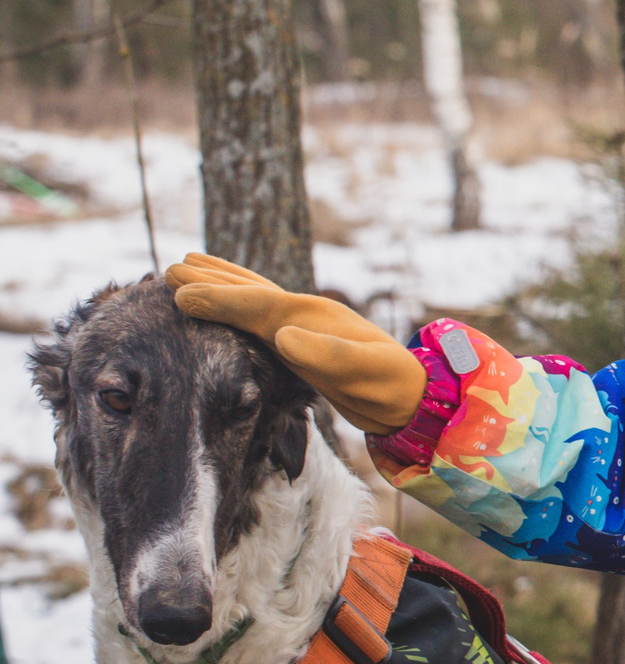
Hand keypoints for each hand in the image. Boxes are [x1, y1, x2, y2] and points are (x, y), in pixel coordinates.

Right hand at [164, 254, 427, 434]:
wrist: (413, 395)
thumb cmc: (389, 387)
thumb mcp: (362, 374)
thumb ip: (326, 355)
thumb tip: (283, 336)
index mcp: (312, 319)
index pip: (257, 304)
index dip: (218, 298)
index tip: (179, 293)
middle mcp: (305, 315)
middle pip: (250, 291)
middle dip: (211, 281)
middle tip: (171, 269)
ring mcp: (305, 325)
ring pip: (254, 297)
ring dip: (222, 283)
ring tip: (190, 267)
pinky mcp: (303, 342)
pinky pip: (260, 316)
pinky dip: (238, 304)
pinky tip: (229, 306)